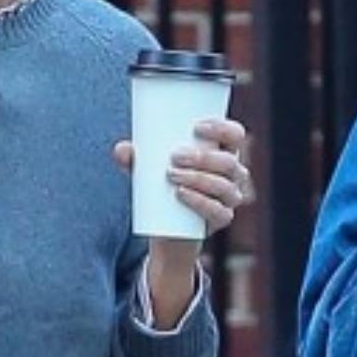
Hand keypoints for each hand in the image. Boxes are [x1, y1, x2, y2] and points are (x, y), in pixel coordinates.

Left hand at [111, 114, 253, 238]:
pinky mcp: (221, 219)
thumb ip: (134, 159)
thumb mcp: (147, 171)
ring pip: (223, 186)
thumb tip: (122, 150)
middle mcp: (232, 175)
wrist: (168, 230)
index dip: (222, 128)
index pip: (235, 135)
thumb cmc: (163, 188)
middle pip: (228, 162)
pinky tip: (181, 194)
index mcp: (222, 153)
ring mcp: (229, 198)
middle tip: (174, 157)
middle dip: (203, 157)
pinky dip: (200, 201)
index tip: (196, 127)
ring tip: (172, 175)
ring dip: (198, 178)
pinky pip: (218, 211)